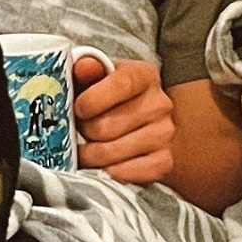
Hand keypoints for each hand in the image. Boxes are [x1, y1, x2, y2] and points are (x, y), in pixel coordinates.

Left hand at [72, 57, 175, 185]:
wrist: (142, 122)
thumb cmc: (109, 97)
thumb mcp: (97, 76)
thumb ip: (86, 69)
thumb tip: (84, 68)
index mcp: (144, 75)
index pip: (120, 85)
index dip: (91, 100)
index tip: (77, 108)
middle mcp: (160, 104)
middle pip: (105, 126)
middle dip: (83, 131)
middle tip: (80, 129)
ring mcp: (164, 134)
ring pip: (110, 153)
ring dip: (89, 155)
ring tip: (85, 147)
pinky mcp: (164, 162)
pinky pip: (126, 174)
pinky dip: (106, 172)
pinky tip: (101, 164)